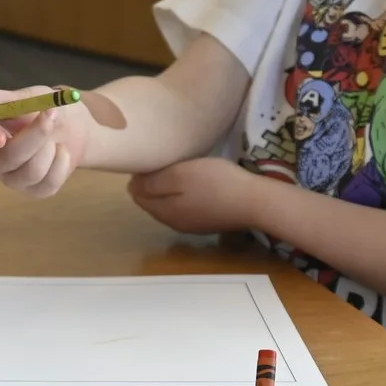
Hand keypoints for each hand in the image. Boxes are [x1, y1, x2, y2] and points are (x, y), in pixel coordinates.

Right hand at [0, 82, 93, 197]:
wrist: (69, 126)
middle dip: (35, 135)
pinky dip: (62, 160)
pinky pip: (51, 181)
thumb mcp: (17, 99)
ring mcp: (14, 180)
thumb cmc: (36, 110)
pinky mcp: (36, 191)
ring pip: (33, 171)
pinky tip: (59, 150)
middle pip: (9, 158)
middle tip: (51, 113)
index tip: (0, 135)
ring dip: (50, 146)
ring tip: (53, 134)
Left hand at [126, 157, 266, 234]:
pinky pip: (187, 209)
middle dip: (152, 185)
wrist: (254, 202)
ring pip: (170, 206)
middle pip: (153, 202)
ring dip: (169, 191)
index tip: (151, 159)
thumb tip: (131, 186)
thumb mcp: (179, 175)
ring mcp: (192, 226)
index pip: (138, 195)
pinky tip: (196, 186)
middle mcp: (173, 223)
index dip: (140, 176)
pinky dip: (185, 197)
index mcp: (162, 212)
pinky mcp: (209, 223)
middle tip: (163, 162)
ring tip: (179, 171)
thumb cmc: (215, 183)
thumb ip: (152, 182)